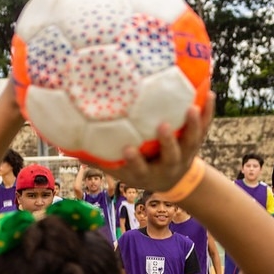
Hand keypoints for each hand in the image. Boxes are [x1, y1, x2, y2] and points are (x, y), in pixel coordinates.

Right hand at [97, 93, 214, 191]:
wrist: (172, 180)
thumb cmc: (140, 170)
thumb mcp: (119, 171)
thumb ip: (97, 158)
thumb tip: (64, 145)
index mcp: (147, 173)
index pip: (139, 169)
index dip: (134, 161)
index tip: (127, 150)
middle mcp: (167, 165)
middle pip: (170, 156)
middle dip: (167, 143)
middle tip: (162, 126)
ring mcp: (185, 154)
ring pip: (191, 141)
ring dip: (192, 124)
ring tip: (192, 107)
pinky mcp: (196, 143)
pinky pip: (205, 127)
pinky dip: (207, 111)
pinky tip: (209, 93)